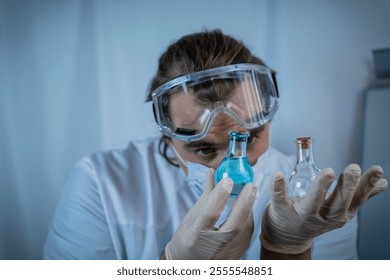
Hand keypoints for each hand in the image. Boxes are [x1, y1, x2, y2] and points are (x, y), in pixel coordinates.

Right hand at [164, 168, 256, 258]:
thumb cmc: (187, 238)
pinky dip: (248, 219)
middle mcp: (212, 247)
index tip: (227, 179)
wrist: (188, 265)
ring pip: (244, 231)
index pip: (210, 214)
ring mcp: (225, 254)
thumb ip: (206, 196)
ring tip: (251, 191)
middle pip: (234, 225)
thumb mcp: (192, 218)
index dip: (219, 196)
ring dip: (249, 209)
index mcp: (195, 236)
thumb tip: (212, 172)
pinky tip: (248, 207)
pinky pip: (247, 235)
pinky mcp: (236, 256)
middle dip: (244, 203)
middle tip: (251, 185)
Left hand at [260, 164, 387, 253]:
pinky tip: (278, 174)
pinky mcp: (282, 210)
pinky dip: (278, 187)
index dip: (367, 186)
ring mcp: (302, 214)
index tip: (377, 169)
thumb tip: (383, 183)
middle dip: (347, 187)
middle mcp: (323, 217)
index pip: (356, 200)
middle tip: (353, 168)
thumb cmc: (316, 216)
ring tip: (328, 171)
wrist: (288, 235)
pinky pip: (279, 199)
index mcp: (340, 214)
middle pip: (337, 204)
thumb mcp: (340, 209)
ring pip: (312, 203)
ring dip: (320, 187)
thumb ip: (359, 195)